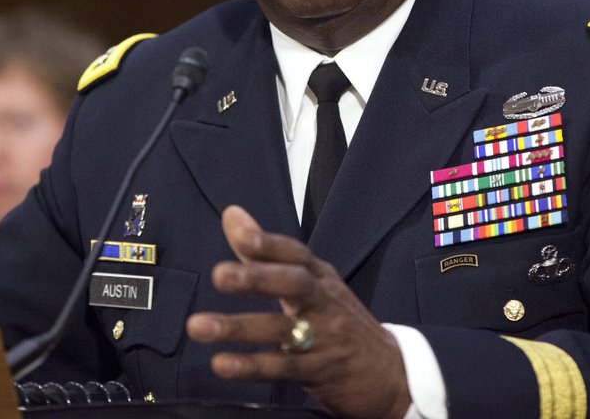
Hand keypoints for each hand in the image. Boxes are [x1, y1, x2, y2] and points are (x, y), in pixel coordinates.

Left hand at [187, 205, 411, 418]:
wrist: (391, 374)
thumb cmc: (341, 323)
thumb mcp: (312, 283)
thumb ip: (265, 253)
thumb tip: (232, 214)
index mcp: (321, 278)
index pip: (295, 254)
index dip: (267, 243)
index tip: (238, 231)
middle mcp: (324, 302)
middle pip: (294, 284)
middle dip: (256, 279)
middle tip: (219, 275)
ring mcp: (324, 337)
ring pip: (282, 330)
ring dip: (238, 328)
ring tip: (199, 325)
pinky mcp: (320, 372)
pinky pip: (283, 368)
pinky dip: (251, 365)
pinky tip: (223, 363)